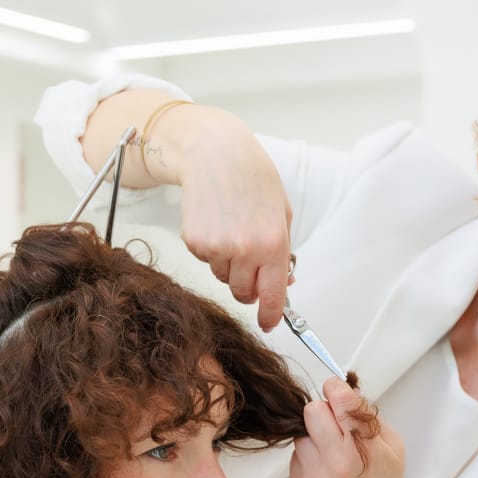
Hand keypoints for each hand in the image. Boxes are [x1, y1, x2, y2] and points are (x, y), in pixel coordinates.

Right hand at [160, 106, 293, 330]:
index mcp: (273, 244)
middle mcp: (245, 250)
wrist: (215, 154)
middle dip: (247, 286)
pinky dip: (211, 250)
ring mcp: (216, 248)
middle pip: (243, 293)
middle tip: (249, 263)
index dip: (270, 315)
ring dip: (228, 264)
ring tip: (232, 229)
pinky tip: (216, 223)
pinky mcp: (194, 242)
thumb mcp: (281, 214)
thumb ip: (283, 252)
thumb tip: (282, 285)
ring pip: (222, 277)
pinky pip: (205, 261)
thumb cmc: (254, 179)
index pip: (272, 295)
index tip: (268, 323)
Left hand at [288, 377, 417, 477]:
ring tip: (333, 450)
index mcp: (364, 452)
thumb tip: (345, 392)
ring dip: (315, 435)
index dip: (337, 390)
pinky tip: (326, 467)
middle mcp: (336, 465)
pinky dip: (309, 455)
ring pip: (301, 433)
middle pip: (312, 412)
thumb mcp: (392, 446)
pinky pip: (296, 455)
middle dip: (323, 411)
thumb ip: (368, 417)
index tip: (335, 388)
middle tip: (335, 422)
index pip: (342, 404)